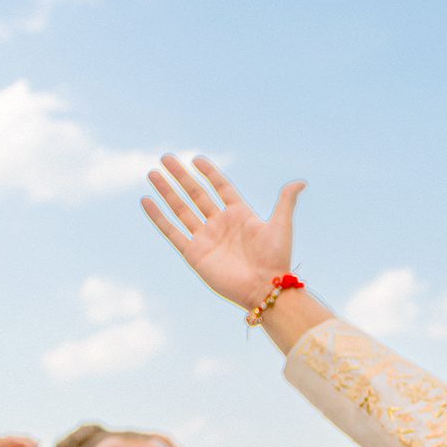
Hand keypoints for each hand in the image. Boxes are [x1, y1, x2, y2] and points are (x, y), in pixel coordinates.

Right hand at [143, 155, 306, 309]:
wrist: (265, 288)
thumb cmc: (276, 258)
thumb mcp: (281, 225)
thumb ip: (285, 201)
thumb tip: (301, 182)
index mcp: (240, 215)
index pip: (221, 187)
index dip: (209, 173)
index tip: (196, 159)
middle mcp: (220, 224)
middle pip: (196, 194)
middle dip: (181, 176)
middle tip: (166, 157)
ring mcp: (206, 237)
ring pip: (181, 209)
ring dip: (167, 192)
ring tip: (153, 173)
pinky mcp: (194, 253)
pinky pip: (172, 231)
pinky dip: (158, 217)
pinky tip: (146, 201)